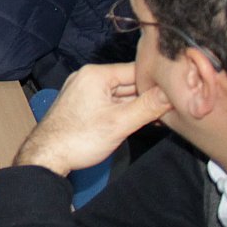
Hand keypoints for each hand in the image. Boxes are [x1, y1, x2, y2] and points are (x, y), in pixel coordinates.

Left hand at [14, 63, 171, 175]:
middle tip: (177, 106)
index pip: (136, 70)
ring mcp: (85, 91)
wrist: (46, 156)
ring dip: (140, 104)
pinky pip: (112, 103)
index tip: (179, 91)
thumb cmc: (78, 139)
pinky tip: (144, 120)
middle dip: (151, 95)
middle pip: (130, 82)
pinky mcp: (84, 105)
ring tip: (165, 115)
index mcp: (96, 74)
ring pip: (122, 94)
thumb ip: (148, 106)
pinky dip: (127, 110)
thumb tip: (172, 93)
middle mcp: (89, 78)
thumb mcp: (120, 123)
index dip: (158, 81)